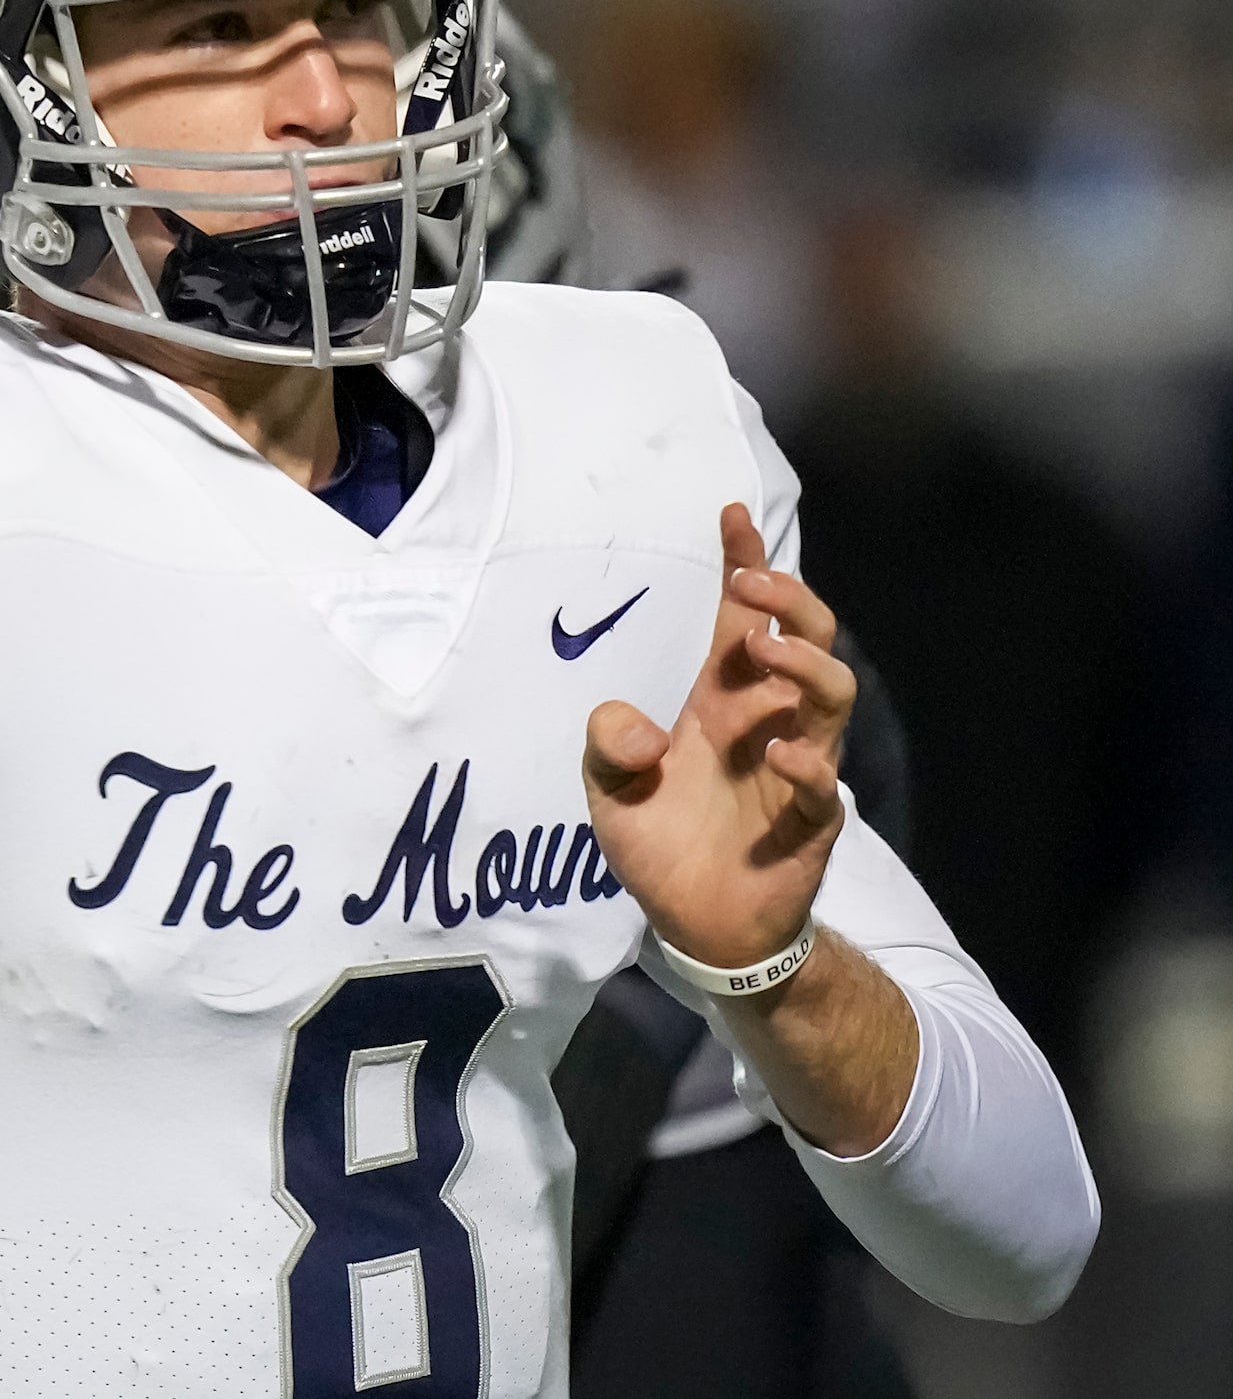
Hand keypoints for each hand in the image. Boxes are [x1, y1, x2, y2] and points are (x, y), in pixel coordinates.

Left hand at [583, 503, 856, 969]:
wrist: (696, 924)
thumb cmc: (660, 842)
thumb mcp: (609, 790)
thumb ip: (607, 747)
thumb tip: (630, 722)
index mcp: (721, 700)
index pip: (742, 619)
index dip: (743, 565)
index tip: (732, 515)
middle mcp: (766, 721)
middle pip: (806, 638)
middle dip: (787, 600)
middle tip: (749, 584)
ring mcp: (796, 767)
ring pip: (832, 695)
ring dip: (804, 664)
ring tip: (764, 651)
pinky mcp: (809, 824)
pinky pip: (823, 786)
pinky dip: (806, 768)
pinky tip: (778, 757)